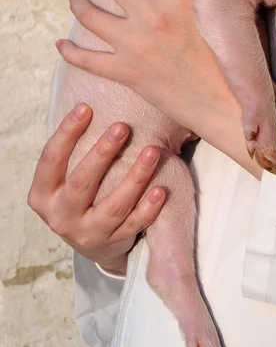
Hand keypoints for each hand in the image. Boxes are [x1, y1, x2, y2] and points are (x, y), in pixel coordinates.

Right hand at [27, 104, 165, 275]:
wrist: (91, 242)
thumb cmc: (80, 195)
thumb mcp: (65, 178)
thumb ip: (75, 152)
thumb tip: (94, 103)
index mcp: (43, 194)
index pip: (51, 160)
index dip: (67, 133)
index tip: (86, 108)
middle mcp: (61, 216)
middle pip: (82, 182)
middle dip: (103, 153)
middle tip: (123, 127)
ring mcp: (88, 233)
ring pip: (113, 206)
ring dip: (135, 177)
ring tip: (152, 152)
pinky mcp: (113, 243)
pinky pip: (134, 225)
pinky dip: (148, 208)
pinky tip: (161, 190)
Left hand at [56, 0, 275, 177]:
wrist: (228, 108)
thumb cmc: (235, 65)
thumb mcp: (229, 17)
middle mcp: (152, 16)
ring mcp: (135, 46)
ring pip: (90, 13)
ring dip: (78, 1)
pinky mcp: (127, 74)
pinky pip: (87, 60)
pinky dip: (70, 52)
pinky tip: (62, 45)